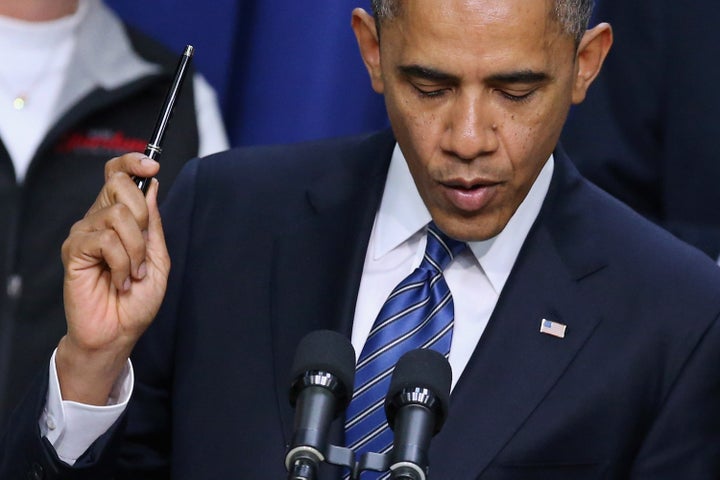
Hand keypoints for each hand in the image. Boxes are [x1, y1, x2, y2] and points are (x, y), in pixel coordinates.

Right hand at [56, 153, 170, 404]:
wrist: (119, 331)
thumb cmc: (137, 300)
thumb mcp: (157, 257)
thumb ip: (153, 223)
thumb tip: (151, 185)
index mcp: (119, 218)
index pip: (117, 175)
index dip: (132, 162)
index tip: (152, 164)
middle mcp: (99, 220)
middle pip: (118, 184)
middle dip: (142, 214)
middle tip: (144, 247)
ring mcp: (84, 233)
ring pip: (117, 215)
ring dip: (135, 249)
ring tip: (133, 273)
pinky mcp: (74, 250)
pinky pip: (105, 240)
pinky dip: (122, 262)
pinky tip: (120, 280)